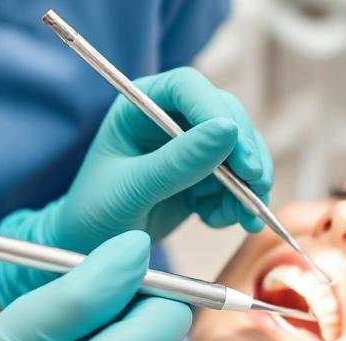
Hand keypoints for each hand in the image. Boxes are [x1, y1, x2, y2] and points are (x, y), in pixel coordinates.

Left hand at [0, 67, 272, 307]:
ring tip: (242, 217)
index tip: (236, 145)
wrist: (90, 248)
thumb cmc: (95, 213)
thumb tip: (227, 132)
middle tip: (256, 183)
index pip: (187, 87)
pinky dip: (237, 203)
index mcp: (140, 105)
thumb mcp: (131, 189)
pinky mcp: (203, 176)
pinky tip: (217, 221)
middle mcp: (169, 118)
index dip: (215, 110)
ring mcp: (189, 148)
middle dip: (245, 150)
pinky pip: (236, 181)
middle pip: (225, 115)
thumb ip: (176, 162)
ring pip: (238, 150)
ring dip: (248, 183)